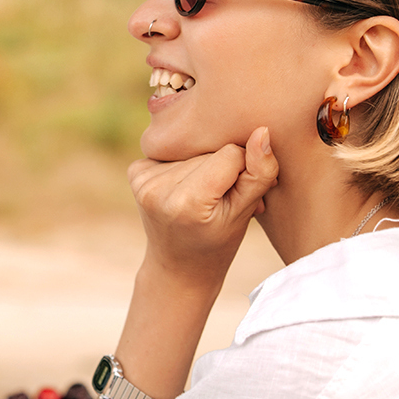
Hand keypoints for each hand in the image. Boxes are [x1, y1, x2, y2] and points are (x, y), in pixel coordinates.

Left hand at [126, 127, 278, 288]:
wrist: (178, 266)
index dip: (243, 170)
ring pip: (193, 149)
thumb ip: (259, 174)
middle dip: (224, 168)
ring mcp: (142, 179)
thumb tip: (263, 132)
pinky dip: (184, 166)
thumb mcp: (245, 214)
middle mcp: (158, 188)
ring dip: (204, 166)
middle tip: (222, 199)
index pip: (231, 154)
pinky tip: (184, 189)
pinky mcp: (136, 172)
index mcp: (186, 202)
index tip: (239, 194)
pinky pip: (174, 152)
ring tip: (204, 197)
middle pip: (210, 150)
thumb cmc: (218, 244)